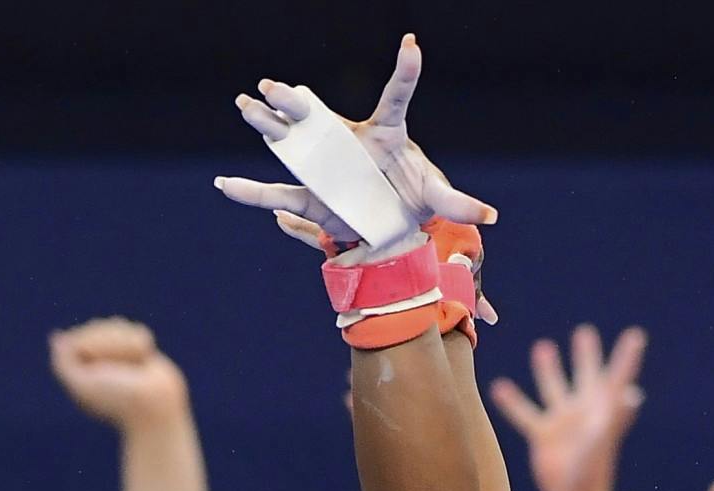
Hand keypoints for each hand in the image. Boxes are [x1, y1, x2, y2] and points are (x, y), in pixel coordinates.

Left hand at [50, 318, 188, 430]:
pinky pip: (137, 330)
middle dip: (111, 344)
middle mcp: (96, 358)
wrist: (156, 405)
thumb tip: (57, 337)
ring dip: (127, 345)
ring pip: (118, 325)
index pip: (79, 335)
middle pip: (99, 326)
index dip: (93, 346)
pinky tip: (143, 360)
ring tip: (135, 365)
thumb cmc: (118, 399)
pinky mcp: (138, 352)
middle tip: (120, 371)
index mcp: (80, 366)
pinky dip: (140, 344)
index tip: (101, 369)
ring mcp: (117, 353)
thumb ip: (63, 364)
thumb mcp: (83, 384)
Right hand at [216, 34, 495, 248]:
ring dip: (268, 125)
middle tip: (274, 84)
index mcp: (387, 135)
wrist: (392, 225)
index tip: (412, 42)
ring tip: (245, 104)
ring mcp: (327, 166)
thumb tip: (489, 217)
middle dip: (296, 101)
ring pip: (293, 141)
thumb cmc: (414, 200)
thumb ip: (458, 204)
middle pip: (321, 115)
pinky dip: (250, 194)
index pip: (397, 96)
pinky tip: (224, 186)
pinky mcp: (314, 196)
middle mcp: (350, 142)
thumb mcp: (437, 199)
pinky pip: (279, 194)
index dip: (406, 71)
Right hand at [491, 324, 646, 490]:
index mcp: (604, 410)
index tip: (636, 336)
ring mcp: (563, 423)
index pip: (618, 377)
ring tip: (543, 347)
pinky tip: (498, 387)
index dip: (627, 357)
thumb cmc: (592, 472)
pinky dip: (512, 402)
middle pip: (587, 376)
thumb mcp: (603, 439)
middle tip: (585, 333)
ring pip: (554, 389)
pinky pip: (525, 414)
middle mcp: (584, 412)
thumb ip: (614, 416)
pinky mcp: (543, 436)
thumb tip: (633, 393)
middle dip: (587, 356)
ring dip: (549, 370)